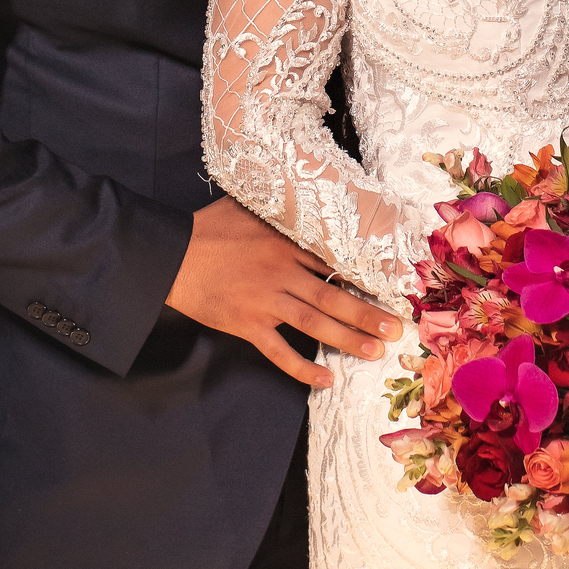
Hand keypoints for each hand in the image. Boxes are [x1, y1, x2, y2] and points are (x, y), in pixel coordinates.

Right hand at [165, 197, 402, 388]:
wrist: (172, 255)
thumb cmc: (209, 227)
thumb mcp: (248, 205)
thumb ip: (278, 205)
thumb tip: (298, 189)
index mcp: (285, 245)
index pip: (333, 263)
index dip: (363, 276)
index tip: (388, 287)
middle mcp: (282, 274)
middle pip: (333, 296)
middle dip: (367, 313)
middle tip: (395, 328)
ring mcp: (265, 302)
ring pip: (315, 323)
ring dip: (348, 338)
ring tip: (375, 351)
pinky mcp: (247, 325)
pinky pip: (279, 352)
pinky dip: (302, 367)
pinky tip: (325, 379)